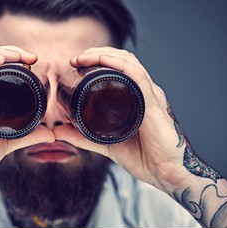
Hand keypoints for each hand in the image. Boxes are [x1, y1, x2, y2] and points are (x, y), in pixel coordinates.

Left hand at [53, 46, 186, 190]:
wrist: (168, 175)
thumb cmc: (145, 158)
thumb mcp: (106, 144)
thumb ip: (83, 137)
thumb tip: (58, 132)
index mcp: (137, 97)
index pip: (120, 67)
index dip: (98, 59)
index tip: (76, 63)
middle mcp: (146, 91)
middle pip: (123, 59)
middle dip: (98, 53)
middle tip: (76, 59)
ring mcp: (150, 95)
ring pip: (128, 62)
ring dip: (104, 54)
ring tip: (82, 58)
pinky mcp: (153, 104)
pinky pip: (137, 76)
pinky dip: (118, 64)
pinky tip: (101, 60)